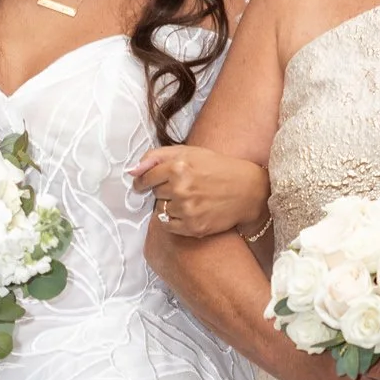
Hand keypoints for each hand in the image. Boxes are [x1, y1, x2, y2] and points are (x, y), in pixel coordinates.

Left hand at [131, 145, 269, 238]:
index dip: (145, 181)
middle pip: (155, 194)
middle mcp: (181, 188)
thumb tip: (132, 170)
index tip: (145, 184)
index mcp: (178, 166)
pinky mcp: (193, 227)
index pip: (145, 178)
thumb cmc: (218, 168)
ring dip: (171, 206)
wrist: (248, 191)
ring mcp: (187, 209)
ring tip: (192, 199)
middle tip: (184, 187)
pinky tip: (192, 211)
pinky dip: (176, 220)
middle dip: (165, 191)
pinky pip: (169, 226)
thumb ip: (157, 156)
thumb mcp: (190, 152)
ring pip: (162, 210)